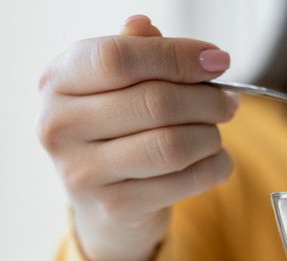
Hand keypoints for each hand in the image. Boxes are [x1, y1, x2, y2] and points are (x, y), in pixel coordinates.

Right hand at [37, 16, 236, 260]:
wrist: (105, 201)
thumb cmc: (118, 129)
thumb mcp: (117, 85)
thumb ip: (136, 52)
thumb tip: (151, 27)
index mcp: (58, 80)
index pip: (119, 58)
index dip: (177, 56)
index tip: (217, 60)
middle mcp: (60, 125)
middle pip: (154, 102)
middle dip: (206, 100)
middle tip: (227, 102)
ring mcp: (83, 172)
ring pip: (172, 145)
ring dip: (210, 136)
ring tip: (216, 132)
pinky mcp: (115, 207)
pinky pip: (184, 182)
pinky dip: (214, 167)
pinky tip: (216, 159)